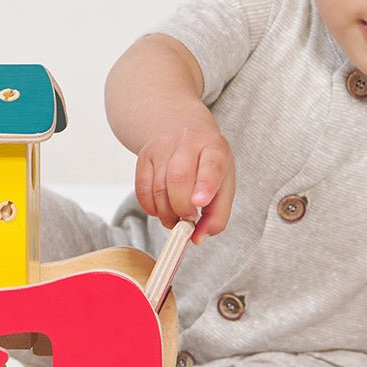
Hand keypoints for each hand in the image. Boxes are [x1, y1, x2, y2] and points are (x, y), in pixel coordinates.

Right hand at [134, 125, 234, 241]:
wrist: (180, 128)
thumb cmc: (206, 163)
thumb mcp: (224, 184)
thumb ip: (217, 215)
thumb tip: (197, 239)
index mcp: (215, 147)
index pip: (212, 165)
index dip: (206, 185)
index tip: (200, 203)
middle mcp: (188, 142)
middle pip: (179, 179)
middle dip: (181, 208)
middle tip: (187, 220)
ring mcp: (163, 147)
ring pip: (158, 188)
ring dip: (166, 213)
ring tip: (175, 217)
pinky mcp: (144, 156)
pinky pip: (142, 189)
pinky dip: (150, 207)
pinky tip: (161, 209)